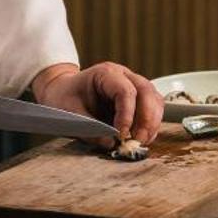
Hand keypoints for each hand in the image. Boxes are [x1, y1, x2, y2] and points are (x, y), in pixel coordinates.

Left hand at [31, 62, 164, 144]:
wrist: (63, 91)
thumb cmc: (65, 98)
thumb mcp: (70, 114)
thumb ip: (90, 129)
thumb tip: (111, 143)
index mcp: (106, 73)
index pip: (125, 91)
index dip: (128, 114)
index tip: (122, 135)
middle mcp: (124, 75)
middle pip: (146, 92)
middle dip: (147, 119)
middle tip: (138, 141)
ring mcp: (133, 84)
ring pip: (154, 99)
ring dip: (152, 122)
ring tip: (142, 141)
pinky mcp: (138, 98)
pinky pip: (153, 108)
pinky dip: (152, 124)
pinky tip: (143, 137)